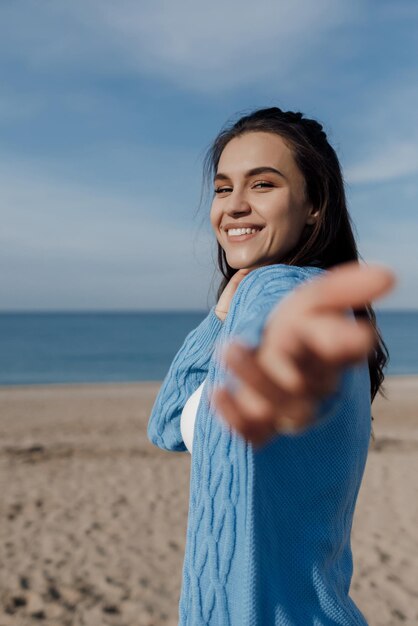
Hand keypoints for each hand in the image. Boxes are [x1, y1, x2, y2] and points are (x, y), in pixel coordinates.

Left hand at [211, 262, 395, 447]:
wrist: (267, 357)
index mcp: (326, 354)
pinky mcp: (260, 426)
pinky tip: (216, 392)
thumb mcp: (313, 302)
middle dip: (286, 364)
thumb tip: (389, 276)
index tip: (356, 333)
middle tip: (250, 341)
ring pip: (275, 405)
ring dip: (252, 377)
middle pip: (304, 383)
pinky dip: (233, 415)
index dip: (344, 343)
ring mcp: (285, 408)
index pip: (340, 351)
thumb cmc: (295, 330)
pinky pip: (252, 431)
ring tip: (228, 348)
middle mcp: (309, 384)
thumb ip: (344, 289)